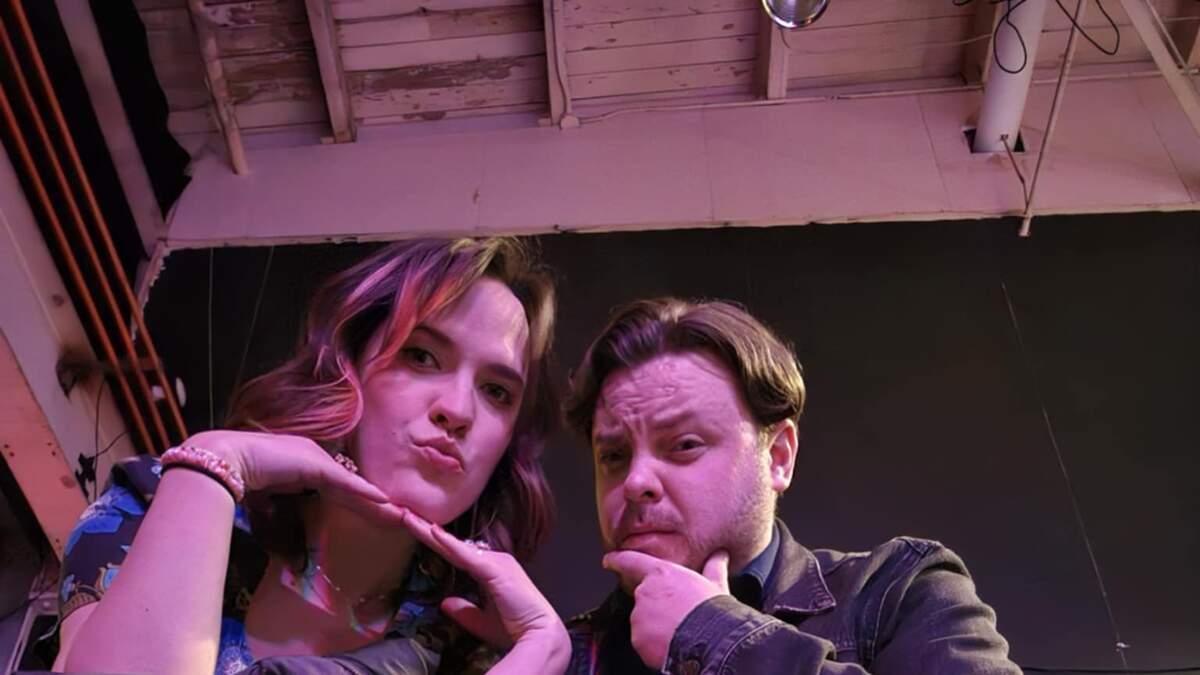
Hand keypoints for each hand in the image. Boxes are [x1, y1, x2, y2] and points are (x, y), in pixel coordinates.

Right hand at [179, 430, 405, 523]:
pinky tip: (382, 500)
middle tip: (400, 518)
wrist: (225, 460)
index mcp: (306, 466)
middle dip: (375, 506)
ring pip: (353, 486)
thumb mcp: (269, 493)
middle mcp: (315, 459)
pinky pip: (344, 482)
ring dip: (376, 503)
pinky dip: (362, 492)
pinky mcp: (315, 464)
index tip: (378, 516)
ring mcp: (316, 459)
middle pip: (352, 488)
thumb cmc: (240, 477)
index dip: (359, 503)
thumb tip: (291, 533)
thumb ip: (284, 503)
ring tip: (400, 515)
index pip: (339, 489)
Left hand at [400, 511, 566, 652]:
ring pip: (455, 546)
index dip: (436, 542)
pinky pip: (466, 555)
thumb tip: (444, 602)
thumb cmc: (516, 628)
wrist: (540, 637)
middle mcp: (494, 560)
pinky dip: (449, 544)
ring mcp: (495, 563)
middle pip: (452, 545)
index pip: (456, 553)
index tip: (417, 529)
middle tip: (404, 513)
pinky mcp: (494, 571)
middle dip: (426, 529)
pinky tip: (432, 532)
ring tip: (407, 516)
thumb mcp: (481, 621)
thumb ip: (463, 610)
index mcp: (492, 569)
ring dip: (429, 531)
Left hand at [602, 549, 729, 669]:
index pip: (631, 562)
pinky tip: (671, 643)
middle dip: (655, 606)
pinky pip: (643, 641)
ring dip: (655, 626)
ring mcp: (639, 616)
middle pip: (642, 597)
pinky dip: (653, 644)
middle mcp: (645, 592)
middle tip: (675, 614)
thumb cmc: (713, 610)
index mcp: (662, 574)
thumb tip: (720, 555)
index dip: (617, 560)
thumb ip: (713, 567)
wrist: (713, 641)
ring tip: (678, 631)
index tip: (609, 560)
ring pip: (643, 621)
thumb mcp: (716, 584)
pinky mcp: (638, 639)